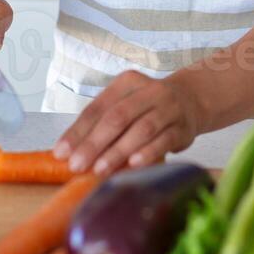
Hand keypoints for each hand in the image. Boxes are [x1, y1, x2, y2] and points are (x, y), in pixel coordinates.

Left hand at [53, 70, 204, 175]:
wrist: (192, 100)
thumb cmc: (147, 108)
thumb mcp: (125, 105)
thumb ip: (100, 125)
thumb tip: (68, 153)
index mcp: (126, 83)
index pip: (97, 108)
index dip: (78, 131)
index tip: (61, 153)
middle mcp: (148, 91)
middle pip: (117, 117)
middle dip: (94, 143)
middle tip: (77, 165)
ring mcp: (168, 108)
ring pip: (141, 129)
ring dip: (118, 151)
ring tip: (99, 169)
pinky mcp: (183, 127)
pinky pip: (164, 140)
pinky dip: (148, 152)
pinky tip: (133, 164)